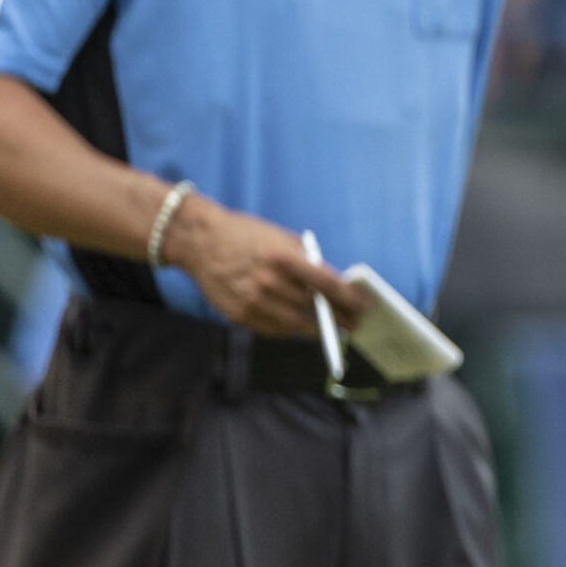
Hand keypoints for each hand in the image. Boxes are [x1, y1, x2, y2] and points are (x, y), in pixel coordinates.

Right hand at [161, 196, 365, 337]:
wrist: (200, 242)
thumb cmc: (246, 236)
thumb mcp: (282, 239)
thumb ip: (308, 262)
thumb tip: (336, 285)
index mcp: (283, 259)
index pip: (327, 285)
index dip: (350, 299)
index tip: (365, 307)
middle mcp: (268, 283)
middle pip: (315, 309)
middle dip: (340, 318)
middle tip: (355, 323)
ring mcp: (253, 303)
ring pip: (296, 326)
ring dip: (318, 328)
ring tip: (333, 327)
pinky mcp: (239, 316)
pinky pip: (274, 330)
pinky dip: (290, 329)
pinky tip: (301, 325)